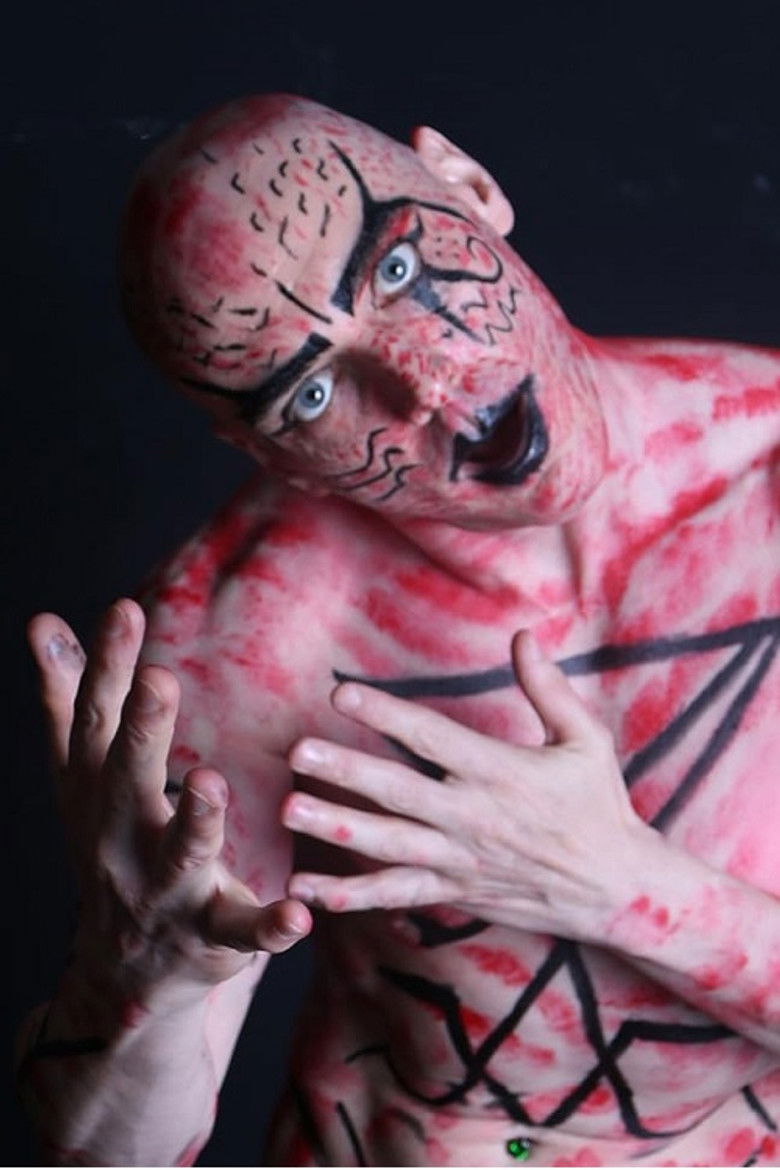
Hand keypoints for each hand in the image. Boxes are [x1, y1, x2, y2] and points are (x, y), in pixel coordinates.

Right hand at [28, 599, 310, 1005]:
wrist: (120, 974)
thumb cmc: (110, 846)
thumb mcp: (82, 778)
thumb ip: (68, 699)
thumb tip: (41, 617)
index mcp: (97, 795)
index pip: (97, 724)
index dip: (107, 668)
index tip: (122, 610)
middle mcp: (123, 841)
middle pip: (129, 783)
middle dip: (142, 732)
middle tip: (158, 678)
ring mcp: (165, 894)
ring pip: (181, 860)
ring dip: (195, 824)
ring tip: (209, 785)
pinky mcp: (210, 938)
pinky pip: (242, 933)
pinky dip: (270, 926)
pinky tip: (299, 914)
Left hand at [283, 631, 652, 939]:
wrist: (616, 889)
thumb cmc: (599, 805)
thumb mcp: (587, 739)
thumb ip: (549, 688)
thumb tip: (523, 636)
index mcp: (501, 771)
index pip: (432, 738)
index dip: (386, 715)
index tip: (342, 694)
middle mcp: (474, 815)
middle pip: (399, 791)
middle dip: (346, 770)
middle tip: (298, 752)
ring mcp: (460, 858)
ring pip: (389, 844)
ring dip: (337, 827)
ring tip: (290, 809)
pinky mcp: (454, 889)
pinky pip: (397, 893)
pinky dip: (353, 894)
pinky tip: (307, 889)